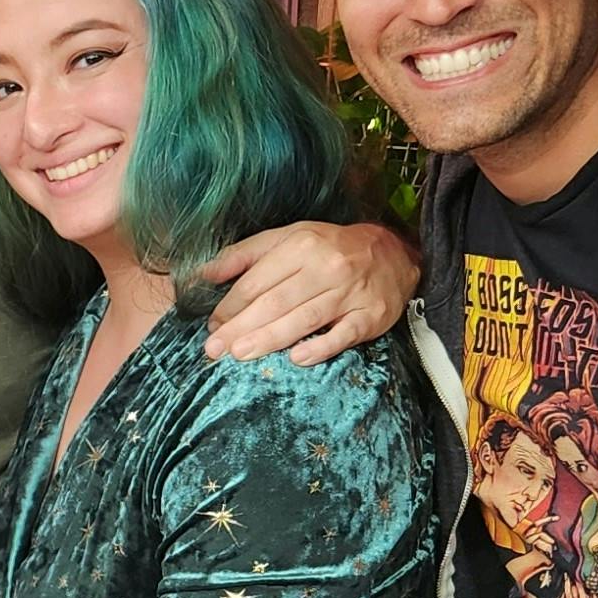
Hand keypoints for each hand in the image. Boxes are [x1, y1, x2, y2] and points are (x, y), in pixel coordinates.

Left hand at [202, 220, 417, 364]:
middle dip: (242, 327)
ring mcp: (350, 292)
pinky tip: (297, 359)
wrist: (392, 253)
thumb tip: (205, 273)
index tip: (213, 325)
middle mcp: (326, 267)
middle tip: (215, 349)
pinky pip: (343, 334)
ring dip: (270, 339)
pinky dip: (320, 347)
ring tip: (240, 355)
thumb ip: (245, 254)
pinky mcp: (370, 315)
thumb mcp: (287, 238)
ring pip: (304, 318)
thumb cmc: (329, 249)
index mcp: (301, 246)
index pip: (258, 280)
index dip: (231, 306)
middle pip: (276, 302)